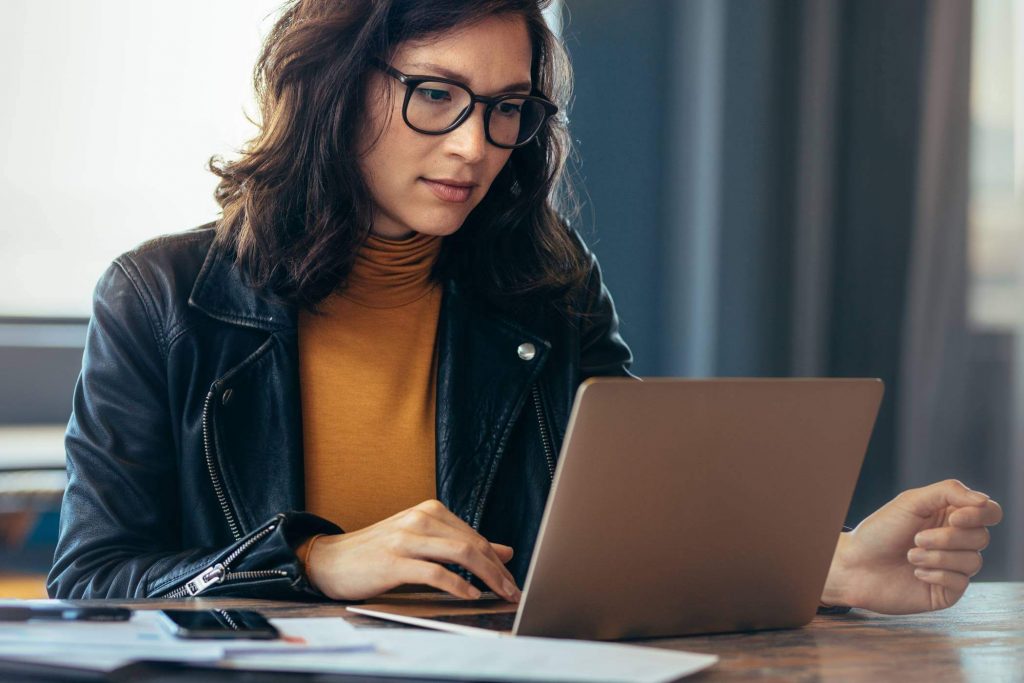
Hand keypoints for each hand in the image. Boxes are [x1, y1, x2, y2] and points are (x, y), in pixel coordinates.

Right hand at [304, 499, 520, 602]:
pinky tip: (470, 595)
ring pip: (460, 554)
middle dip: (498, 571)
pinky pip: (435, 573)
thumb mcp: (423, 541)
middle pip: (473, 544)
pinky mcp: (394, 561)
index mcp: (430, 511)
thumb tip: (505, 551)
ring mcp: (407, 538)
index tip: (512, 580)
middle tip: (513, 591)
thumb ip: (461, 544)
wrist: (330, 559)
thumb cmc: (378, 552)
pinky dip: (457, 585)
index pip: (475, 536)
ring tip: (499, 594)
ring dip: (487, 577)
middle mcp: (421, 518)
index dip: (498, 561)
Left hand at [821, 480, 1001, 613]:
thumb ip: (949, 492)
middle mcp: (956, 541)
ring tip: (910, 555)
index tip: (954, 518)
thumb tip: (984, 501)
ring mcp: (953, 567)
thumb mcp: (911, 502)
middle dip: (948, 538)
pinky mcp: (946, 591)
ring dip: (938, 556)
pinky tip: (915, 572)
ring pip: (973, 561)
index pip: (989, 512)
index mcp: (950, 516)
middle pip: (982, 537)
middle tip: (917, 538)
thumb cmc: (879, 531)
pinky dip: (936, 574)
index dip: (980, 515)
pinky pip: (960, 582)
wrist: (855, 565)